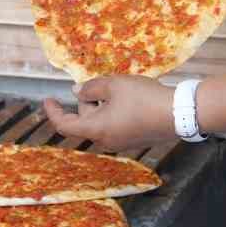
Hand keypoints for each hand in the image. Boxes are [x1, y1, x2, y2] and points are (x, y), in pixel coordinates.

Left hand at [43, 76, 177, 151]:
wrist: (179, 114)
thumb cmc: (143, 98)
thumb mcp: (114, 85)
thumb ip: (91, 88)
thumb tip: (77, 92)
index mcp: (95, 129)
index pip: (64, 125)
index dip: (53, 112)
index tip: (47, 99)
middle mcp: (105, 141)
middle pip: (85, 121)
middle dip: (87, 101)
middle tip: (100, 83)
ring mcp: (120, 143)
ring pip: (101, 123)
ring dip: (102, 106)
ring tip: (118, 88)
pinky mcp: (134, 141)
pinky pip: (115, 126)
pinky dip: (114, 113)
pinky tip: (130, 99)